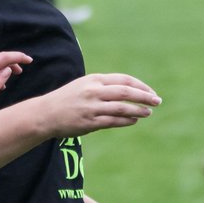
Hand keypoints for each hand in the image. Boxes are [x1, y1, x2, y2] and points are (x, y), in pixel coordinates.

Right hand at [39, 73, 160, 137]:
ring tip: (148, 112)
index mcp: (94, 80)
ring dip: (138, 110)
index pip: (124, 80)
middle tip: (157, 101)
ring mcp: (91, 107)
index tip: (151, 92)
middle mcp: (93, 92)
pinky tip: (134, 120)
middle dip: (144, 96)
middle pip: (125, 92)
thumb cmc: (67, 99)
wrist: (45, 114)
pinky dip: (126, 120)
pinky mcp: (89, 122)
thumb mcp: (85, 85)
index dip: (140, 86)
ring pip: (121, 108)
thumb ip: (104, 87)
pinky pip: (113, 121)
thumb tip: (129, 91)